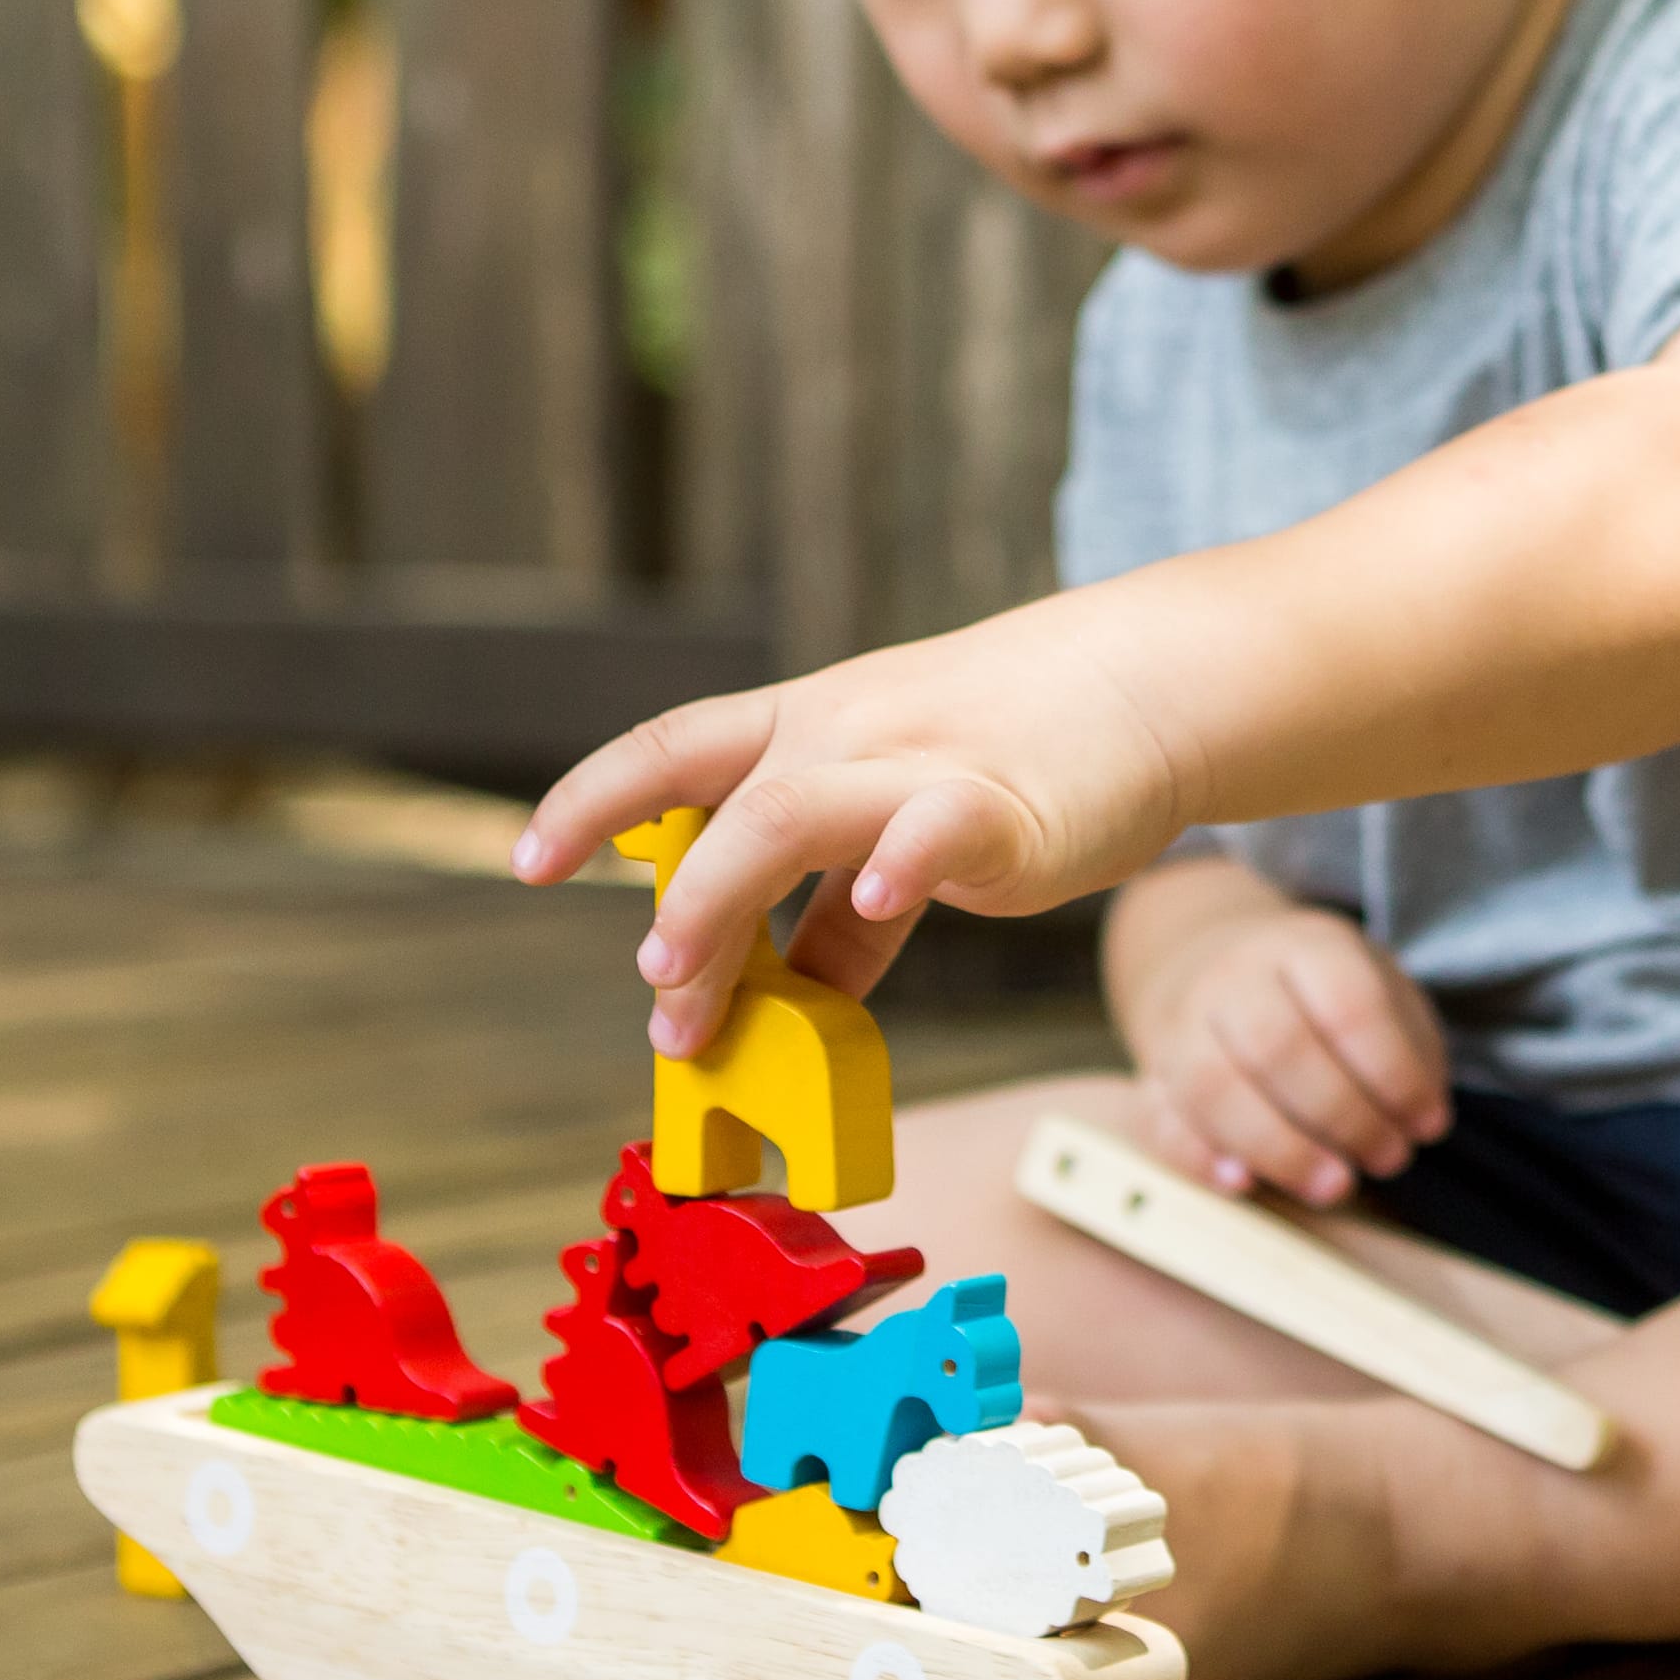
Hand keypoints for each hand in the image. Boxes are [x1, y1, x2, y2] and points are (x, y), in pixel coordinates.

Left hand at [511, 593, 1197, 1056]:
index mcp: (806, 729)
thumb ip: (847, 912)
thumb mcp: (903, 812)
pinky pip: (932, 827)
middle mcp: (841, 735)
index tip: (532, 861)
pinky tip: (880, 897)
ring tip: (689, 995)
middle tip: (652, 995)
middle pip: (712, 794)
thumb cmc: (1022, 752)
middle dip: (663, 902)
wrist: (1147, 682)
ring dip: (720, 905)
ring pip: (785, 816)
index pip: (671, 750)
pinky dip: (894, 866)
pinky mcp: (999, 803)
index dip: (591, 801)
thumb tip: (793, 998)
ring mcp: (914, 765)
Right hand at [1124, 895, 1449, 1207]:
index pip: (1348, 1004)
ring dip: (1280, 1149)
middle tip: (1389, 1159)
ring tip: (1335, 1185)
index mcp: (1305, 945)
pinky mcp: (1151, 1078)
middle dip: (1342, 1116)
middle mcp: (1234, 976)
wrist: (1221, 967)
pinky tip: (1243, 1184)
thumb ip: (1412, 1053)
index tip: (1429, 1125)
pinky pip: (1157, 1121)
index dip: (1395, 1074)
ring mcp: (1182, 1025)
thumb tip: (1419, 1119)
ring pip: (1211, 1086)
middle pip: (1276, 1044)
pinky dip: (1198, 1158)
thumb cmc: (1324, 998)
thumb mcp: (1384, 993)